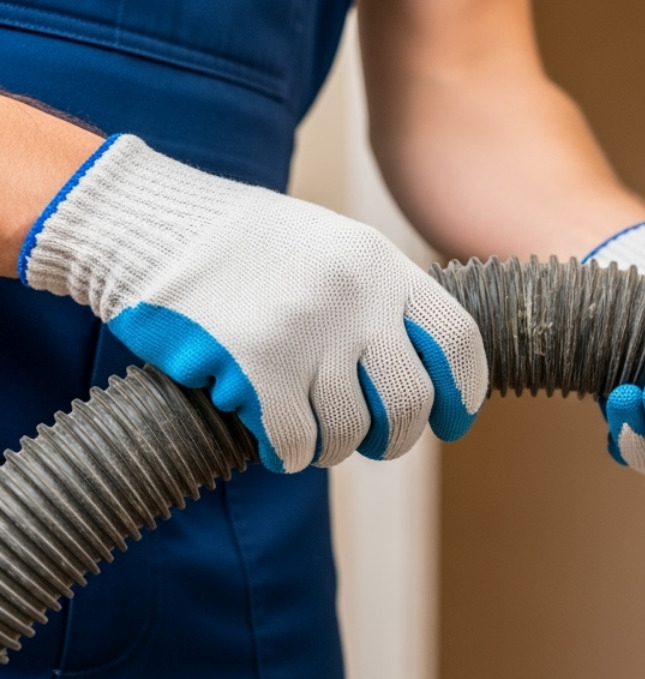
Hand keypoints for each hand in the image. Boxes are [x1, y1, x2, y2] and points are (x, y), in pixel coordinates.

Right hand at [20, 134, 487, 472]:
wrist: (147, 224)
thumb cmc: (242, 246)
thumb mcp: (332, 247)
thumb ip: (380, 298)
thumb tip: (430, 369)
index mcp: (381, 264)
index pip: (457, 341)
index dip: (463, 392)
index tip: (452, 420)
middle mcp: (355, 298)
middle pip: (409, 400)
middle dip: (396, 436)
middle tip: (375, 442)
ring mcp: (307, 334)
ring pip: (351, 430)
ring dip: (332, 446)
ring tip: (310, 430)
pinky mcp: (256, 369)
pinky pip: (296, 442)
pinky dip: (288, 453)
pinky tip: (271, 439)